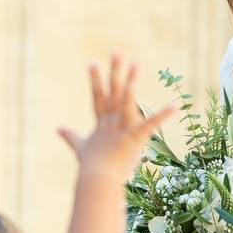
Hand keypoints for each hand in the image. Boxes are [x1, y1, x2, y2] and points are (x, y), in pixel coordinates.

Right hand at [58, 54, 175, 179]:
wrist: (96, 180)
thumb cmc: (90, 166)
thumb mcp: (79, 148)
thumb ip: (70, 136)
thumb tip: (57, 129)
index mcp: (102, 123)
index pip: (98, 97)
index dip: (95, 80)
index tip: (92, 62)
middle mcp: (111, 121)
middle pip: (113, 91)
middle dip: (115, 71)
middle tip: (117, 51)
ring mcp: (122, 128)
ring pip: (127, 100)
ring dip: (132, 81)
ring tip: (136, 63)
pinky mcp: (134, 138)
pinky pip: (151, 124)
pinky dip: (163, 115)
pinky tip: (176, 105)